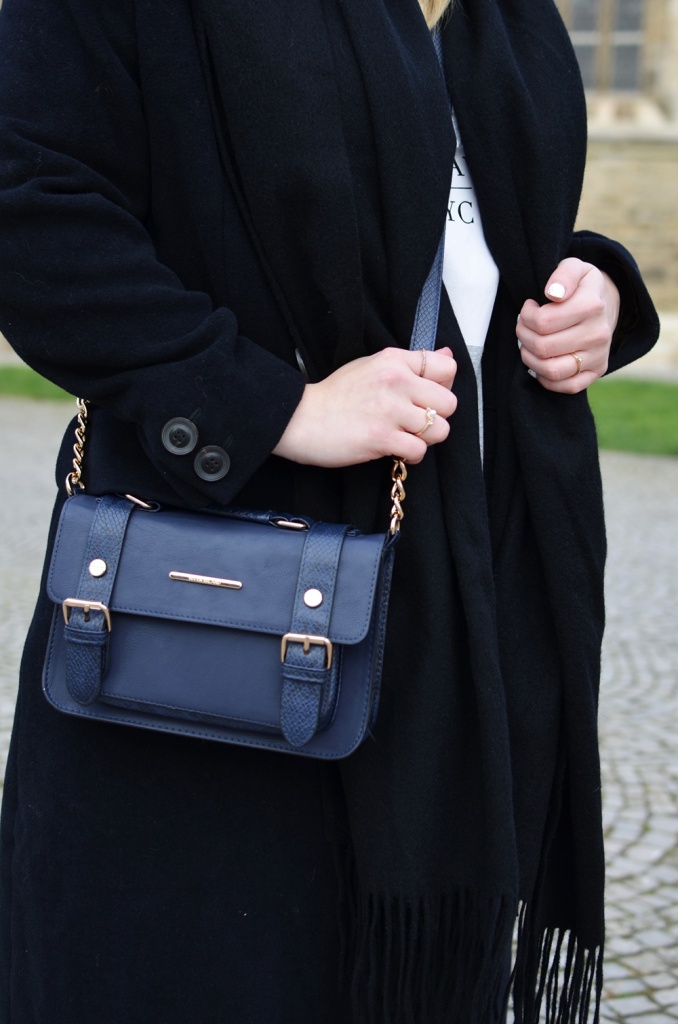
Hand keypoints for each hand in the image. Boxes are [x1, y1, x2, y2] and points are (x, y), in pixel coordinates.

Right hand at [273, 346, 456, 466]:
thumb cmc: (335, 395)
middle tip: (414, 422)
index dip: (442, 387)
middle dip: (436, 417)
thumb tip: (449, 357)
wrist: (300, 418)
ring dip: (424, 439)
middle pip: (449, 403)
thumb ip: (410, 364)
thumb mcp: (372, 366)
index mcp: (394, 361)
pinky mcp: (382, 437)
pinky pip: (419, 450)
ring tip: (403, 436)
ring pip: (439, 429)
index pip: (446, 368)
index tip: (426, 398)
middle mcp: (396, 381)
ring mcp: (390, 410)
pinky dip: (410, 455)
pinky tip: (394, 449)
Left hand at [516, 258, 620, 393]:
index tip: (528, 308)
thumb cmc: (581, 287)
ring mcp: (598, 356)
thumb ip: (563, 274)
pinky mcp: (597, 371)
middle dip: (523, 336)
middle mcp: (598, 333)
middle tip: (523, 326)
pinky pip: (566, 386)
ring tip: (529, 344)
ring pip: (551, 370)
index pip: (543, 322)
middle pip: (543, 347)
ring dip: (530, 358)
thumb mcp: (575, 268)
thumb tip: (552, 293)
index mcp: (592, 305)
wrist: (605, 305)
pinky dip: (546, 378)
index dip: (526, 316)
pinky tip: (541, 361)